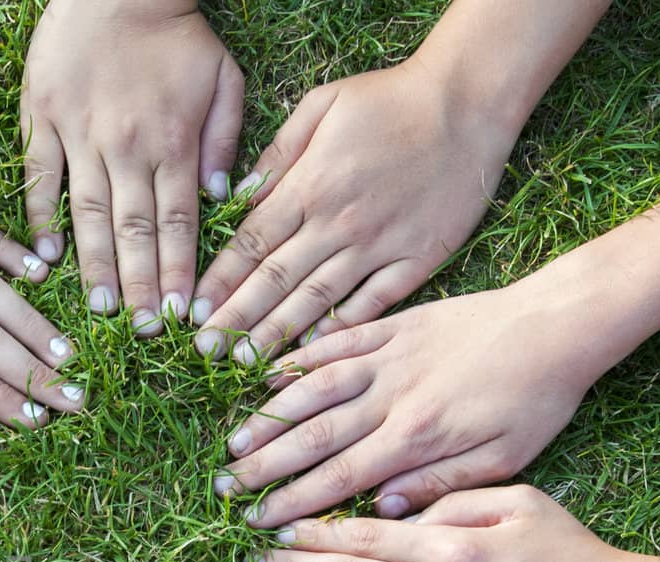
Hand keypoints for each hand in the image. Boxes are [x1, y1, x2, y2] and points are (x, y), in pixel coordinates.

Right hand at [22, 0, 243, 334]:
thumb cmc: (177, 34)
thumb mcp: (224, 79)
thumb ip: (225, 142)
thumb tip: (221, 200)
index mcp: (174, 142)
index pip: (178, 223)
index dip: (178, 273)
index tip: (179, 316)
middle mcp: (126, 147)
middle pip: (134, 231)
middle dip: (140, 286)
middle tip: (141, 332)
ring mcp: (79, 135)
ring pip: (87, 214)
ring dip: (94, 267)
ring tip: (100, 311)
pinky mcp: (42, 119)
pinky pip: (40, 178)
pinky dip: (40, 219)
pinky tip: (45, 260)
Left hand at [193, 60, 515, 362]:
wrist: (468, 103)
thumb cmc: (389, 99)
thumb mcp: (322, 105)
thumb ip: (277, 154)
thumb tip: (236, 197)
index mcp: (309, 186)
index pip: (250, 244)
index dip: (218, 282)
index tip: (191, 313)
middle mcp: (338, 223)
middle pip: (275, 280)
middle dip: (235, 319)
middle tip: (204, 353)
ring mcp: (378, 245)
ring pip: (316, 300)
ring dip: (278, 334)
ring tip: (245, 364)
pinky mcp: (416, 260)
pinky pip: (372, 303)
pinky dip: (341, 328)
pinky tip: (313, 353)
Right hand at [216, 284, 597, 526]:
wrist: (556, 325)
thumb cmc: (536, 399)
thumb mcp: (504, 459)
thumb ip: (440, 486)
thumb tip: (383, 511)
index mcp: (418, 436)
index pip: (342, 476)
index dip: (296, 501)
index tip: (261, 522)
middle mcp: (393, 395)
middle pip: (315, 436)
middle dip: (266, 465)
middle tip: (227, 487)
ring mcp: (389, 355)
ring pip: (314, 389)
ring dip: (270, 416)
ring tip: (234, 441)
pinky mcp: (394, 324)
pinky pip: (336, 342)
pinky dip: (298, 359)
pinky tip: (267, 375)